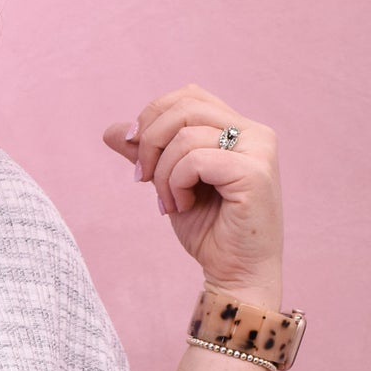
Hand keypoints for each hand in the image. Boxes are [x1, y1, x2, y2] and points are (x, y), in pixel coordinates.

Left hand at [102, 82, 283, 299]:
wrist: (235, 274)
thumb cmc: (209, 231)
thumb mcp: (169, 183)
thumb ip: (147, 154)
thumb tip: (111, 130)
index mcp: (240, 128)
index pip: (188, 95)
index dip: (153, 116)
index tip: (134, 150)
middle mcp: (256, 133)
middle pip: (184, 107)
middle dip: (149, 142)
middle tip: (142, 178)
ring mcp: (259, 151)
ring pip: (185, 135)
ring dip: (163, 173)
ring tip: (170, 203)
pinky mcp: (255, 173)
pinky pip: (195, 159)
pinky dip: (176, 184)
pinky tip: (183, 206)